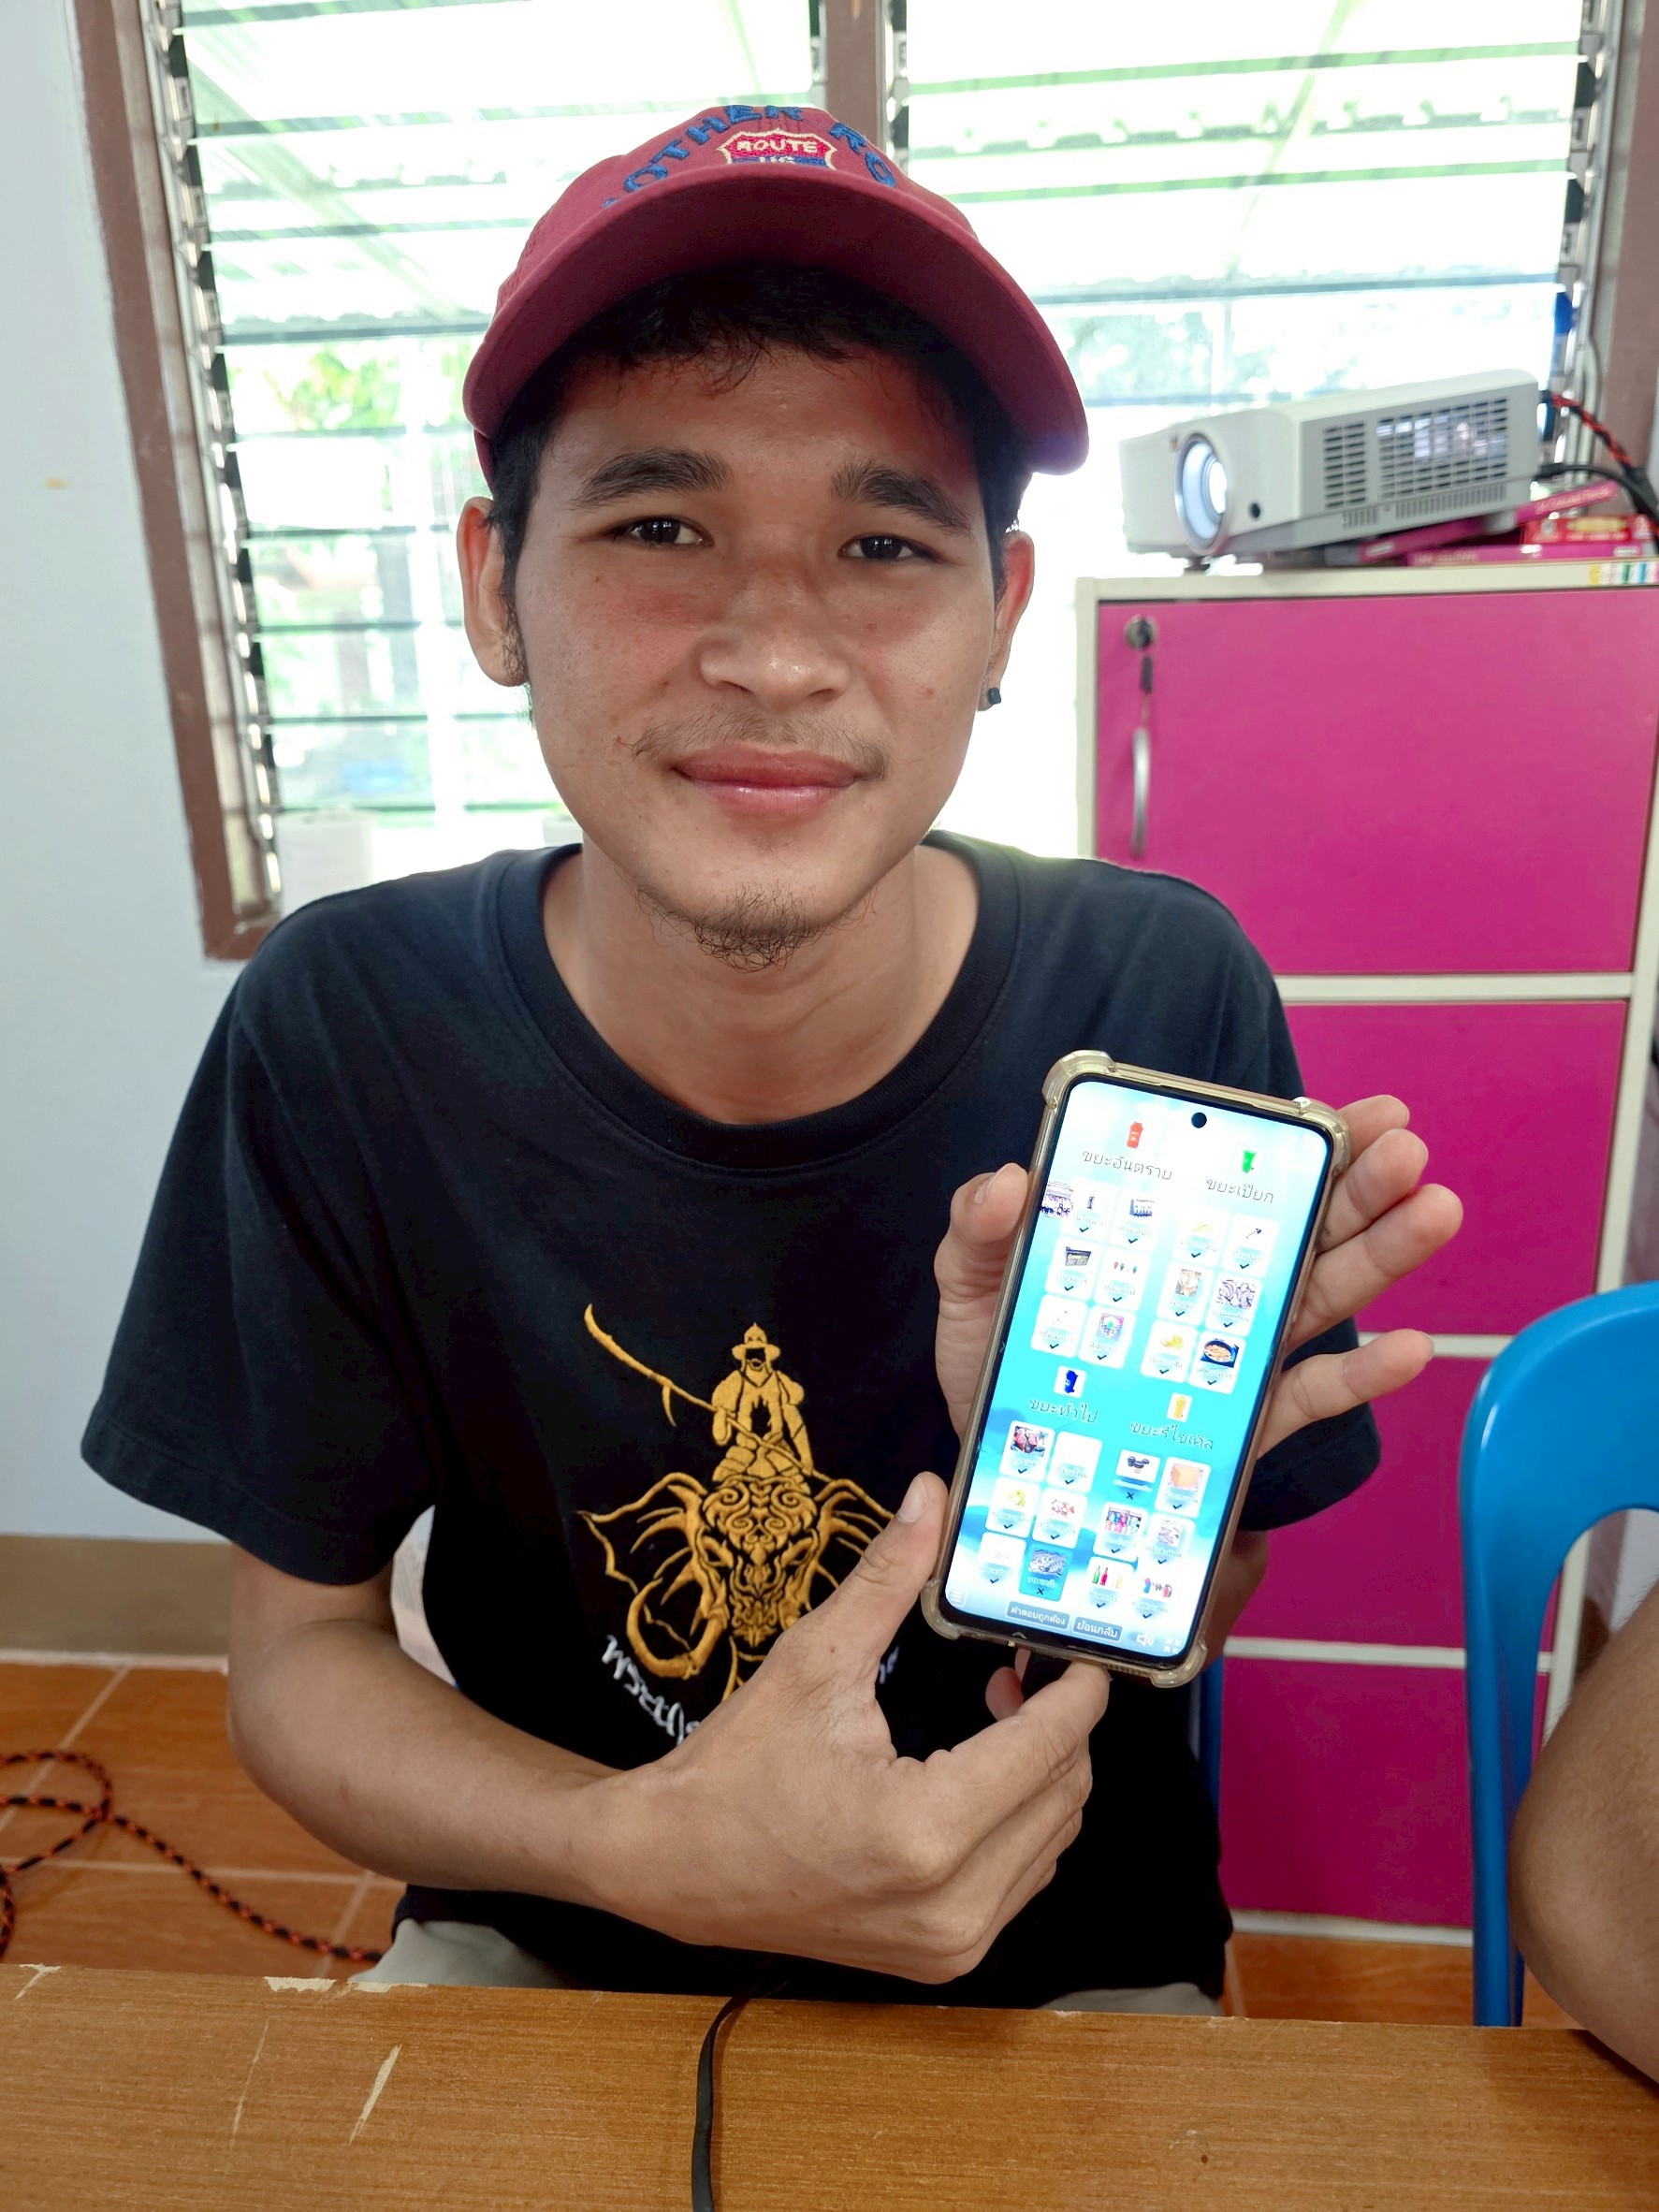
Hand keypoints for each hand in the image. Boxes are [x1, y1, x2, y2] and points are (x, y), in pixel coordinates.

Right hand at [579, 1473, 1107, 1982]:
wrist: (670, 1864)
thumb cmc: (736, 1767)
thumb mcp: (816, 1660)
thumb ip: (889, 1577)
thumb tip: (933, 1497)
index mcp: (926, 1829)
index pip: (1046, 1748)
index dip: (1077, 1691)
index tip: (1082, 1649)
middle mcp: (953, 1903)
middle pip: (1063, 1795)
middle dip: (1058, 1725)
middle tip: (1019, 1668)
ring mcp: (951, 1944)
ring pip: (1051, 1841)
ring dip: (1041, 1774)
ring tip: (994, 1713)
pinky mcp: (942, 1957)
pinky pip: (1020, 1878)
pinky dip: (1018, 1822)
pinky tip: (976, 1773)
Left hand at [935, 1093, 1460, 1449]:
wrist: (999, 1459)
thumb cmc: (999, 1355)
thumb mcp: (970, 1284)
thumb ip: (977, 1228)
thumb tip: (1005, 1179)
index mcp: (1166, 1236)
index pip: (1246, 1176)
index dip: (1308, 1140)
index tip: (1357, 1111)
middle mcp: (1218, 1287)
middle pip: (1305, 1226)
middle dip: (1365, 1184)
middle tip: (1412, 1147)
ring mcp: (1236, 1355)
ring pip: (1321, 1297)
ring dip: (1382, 1256)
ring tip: (1435, 1211)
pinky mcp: (1238, 1426)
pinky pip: (1305, 1398)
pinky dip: (1360, 1377)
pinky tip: (1409, 1349)